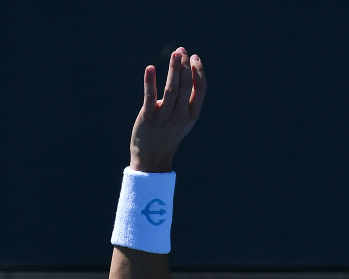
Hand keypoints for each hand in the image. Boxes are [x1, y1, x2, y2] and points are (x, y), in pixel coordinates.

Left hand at [129, 46, 206, 172]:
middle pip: (186, 85)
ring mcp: (164, 117)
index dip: (198, 70)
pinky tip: (150, 68)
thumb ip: (186, 99)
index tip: (193, 56)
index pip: (200, 88)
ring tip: (175, 53)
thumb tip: (183, 70)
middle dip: (185, 66)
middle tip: (181, 50)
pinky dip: (150, 82)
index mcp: (192, 114)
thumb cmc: (168, 135)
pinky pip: (150, 97)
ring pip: (171, 89)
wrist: (152, 158)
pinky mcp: (148, 117)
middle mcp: (180, 115)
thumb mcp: (183, 119)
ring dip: (173, 70)